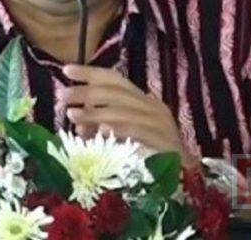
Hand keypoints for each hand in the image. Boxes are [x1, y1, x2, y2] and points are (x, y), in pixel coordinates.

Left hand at [61, 65, 193, 164]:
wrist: (186, 181)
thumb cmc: (150, 157)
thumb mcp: (120, 136)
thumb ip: (99, 125)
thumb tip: (76, 118)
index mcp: (143, 101)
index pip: (115, 79)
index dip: (90, 73)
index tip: (66, 70)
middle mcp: (153, 107)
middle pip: (116, 92)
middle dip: (86, 91)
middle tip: (63, 95)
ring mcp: (160, 123)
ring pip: (123, 110)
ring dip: (95, 112)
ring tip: (73, 114)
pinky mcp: (165, 142)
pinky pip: (138, 131)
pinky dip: (118, 129)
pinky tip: (101, 131)